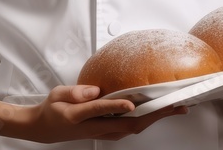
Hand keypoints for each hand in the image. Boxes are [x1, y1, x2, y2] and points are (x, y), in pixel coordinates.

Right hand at [17, 85, 187, 142]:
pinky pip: (132, 128)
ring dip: (156, 118)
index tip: (131, 103)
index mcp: (79, 116)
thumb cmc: (53, 109)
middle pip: (127, 124)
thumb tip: (94, 90)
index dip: (116, 107)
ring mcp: (104, 132)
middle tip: (174, 104)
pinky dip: (149, 120)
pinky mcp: (109, 133)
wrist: (46, 128)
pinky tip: (161, 112)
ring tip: (177, 107)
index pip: (100, 110)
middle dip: (153, 115)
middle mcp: (95, 127)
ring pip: (134, 128)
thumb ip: (75, 92)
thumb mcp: (57, 95)